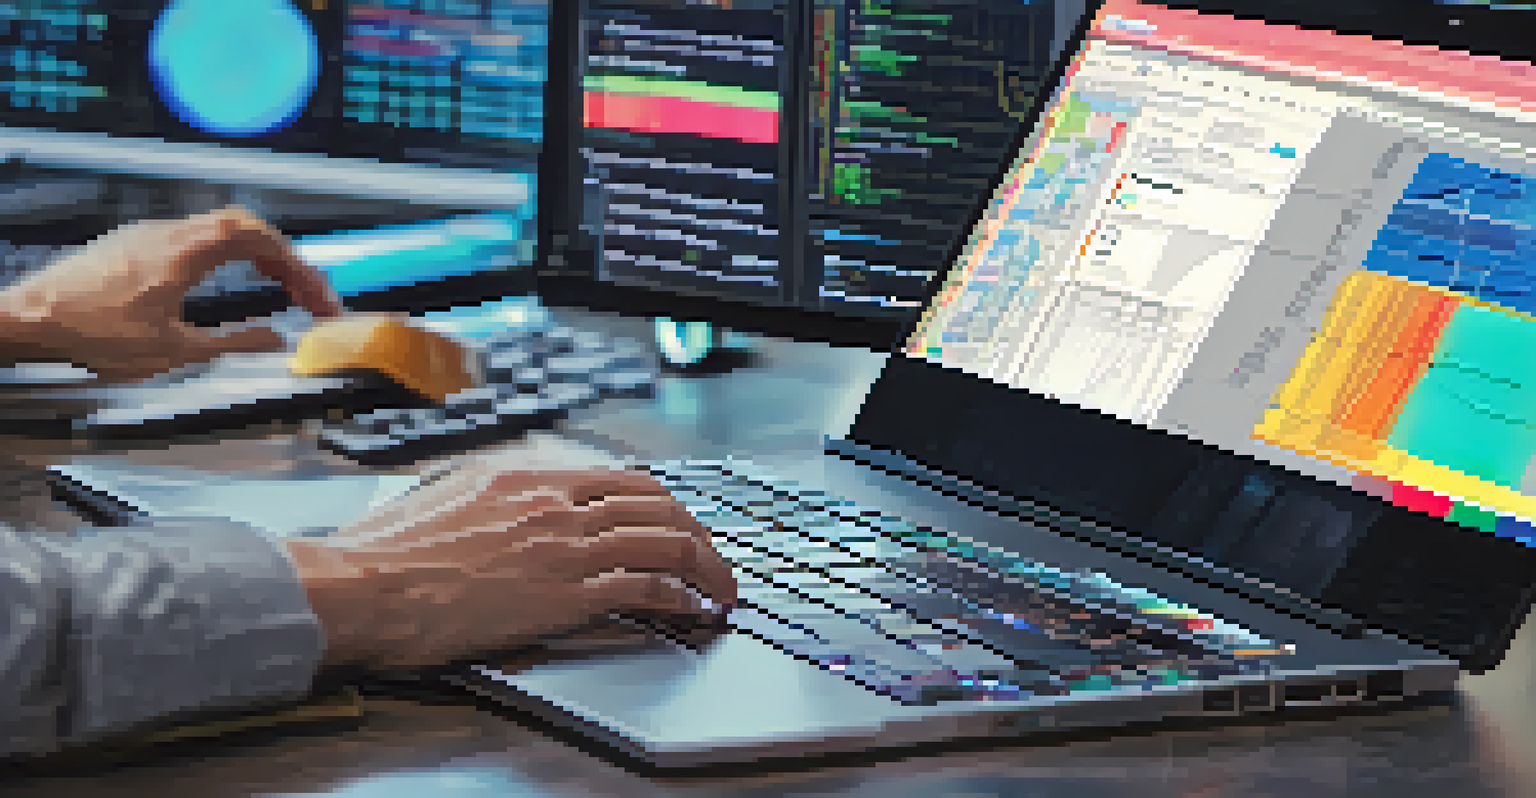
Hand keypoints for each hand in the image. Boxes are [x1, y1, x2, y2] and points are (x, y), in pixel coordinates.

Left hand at [0, 206, 342, 380]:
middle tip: (303, 287)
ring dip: (254, 252)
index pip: (259, 239)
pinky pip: (192, 237)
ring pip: (217, 227)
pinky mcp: (130, 246)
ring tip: (274, 282)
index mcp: (185, 252)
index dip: (297, 265)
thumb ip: (232, 344)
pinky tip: (222, 279)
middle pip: (243, 225)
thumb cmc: (88, 331)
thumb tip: (272, 341)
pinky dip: (224, 254)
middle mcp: (168, 234)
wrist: (26, 318)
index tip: (315, 295)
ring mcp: (147, 235)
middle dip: (283, 255)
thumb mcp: (173, 350)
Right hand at [285, 466, 738, 672]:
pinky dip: (682, 597)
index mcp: (524, 475)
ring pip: (664, 540)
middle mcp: (554, 501)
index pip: (616, 478)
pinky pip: (647, 586)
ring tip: (720, 588)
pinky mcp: (566, 592)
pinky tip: (694, 610)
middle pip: (654, 502)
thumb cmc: (384, 554)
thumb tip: (488, 504)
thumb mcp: (438, 500)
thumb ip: (479, 498)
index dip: (656, 501)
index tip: (671, 520)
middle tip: (708, 555)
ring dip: (704, 566)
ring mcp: (564, 544)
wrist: (365, 586)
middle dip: (693, 529)